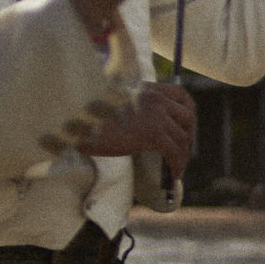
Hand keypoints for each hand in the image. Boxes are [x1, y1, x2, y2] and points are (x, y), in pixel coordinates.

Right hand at [79, 81, 197, 178]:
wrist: (76, 119)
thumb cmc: (86, 114)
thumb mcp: (112, 103)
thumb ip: (131, 107)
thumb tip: (140, 127)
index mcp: (147, 88)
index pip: (180, 95)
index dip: (187, 111)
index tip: (184, 125)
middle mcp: (156, 99)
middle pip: (188, 117)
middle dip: (188, 134)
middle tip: (181, 149)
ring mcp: (156, 116)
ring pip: (182, 138)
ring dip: (182, 154)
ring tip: (176, 167)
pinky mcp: (153, 134)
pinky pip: (174, 152)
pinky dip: (177, 165)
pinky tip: (174, 175)